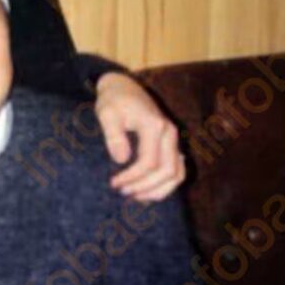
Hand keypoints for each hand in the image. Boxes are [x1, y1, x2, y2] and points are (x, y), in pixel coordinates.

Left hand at [94, 72, 185, 201]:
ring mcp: (173, 139)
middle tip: (122, 192)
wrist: (124, 87)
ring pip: (177, 174)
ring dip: (157, 190)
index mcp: (154, 126)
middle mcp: (169, 133)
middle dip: (144, 186)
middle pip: (167, 171)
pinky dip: (165, 184)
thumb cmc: (113, 101)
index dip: (132, 177)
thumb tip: (121, 159)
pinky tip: (145, 191)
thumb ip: (113, 135)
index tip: (114, 183)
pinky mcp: (171, 144)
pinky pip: (177, 170)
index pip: (149, 162)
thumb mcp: (106, 113)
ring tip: (135, 196)